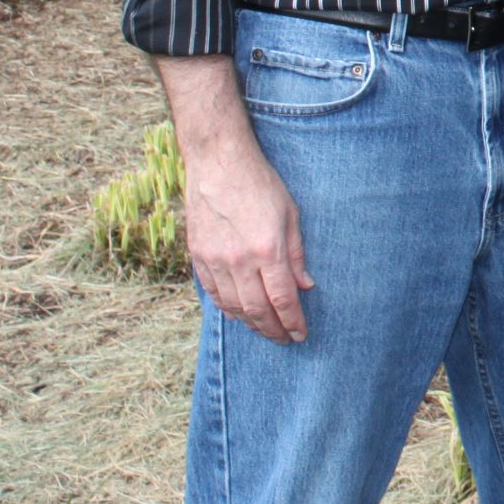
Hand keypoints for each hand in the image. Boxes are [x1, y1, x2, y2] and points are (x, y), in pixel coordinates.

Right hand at [158, 56, 311, 344]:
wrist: (218, 163)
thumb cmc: (260, 184)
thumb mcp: (290, 214)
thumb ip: (296, 253)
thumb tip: (305, 286)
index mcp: (266, 250)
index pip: (282, 299)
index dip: (292, 321)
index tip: (301, 334)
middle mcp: (238, 261)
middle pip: (257, 310)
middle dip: (273, 330)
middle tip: (285, 340)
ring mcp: (215, 260)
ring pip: (233, 306)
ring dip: (251, 324)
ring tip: (265, 331)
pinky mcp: (198, 256)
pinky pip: (213, 293)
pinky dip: (227, 308)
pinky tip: (239, 313)